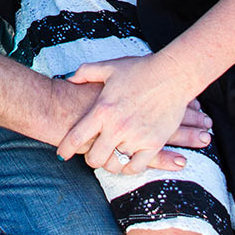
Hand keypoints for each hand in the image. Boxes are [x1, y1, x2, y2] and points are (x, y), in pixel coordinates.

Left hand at [49, 78, 192, 172]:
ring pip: (115, 164)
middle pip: (94, 158)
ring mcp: (136, 137)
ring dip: (110, 162)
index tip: (62, 154)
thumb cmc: (141, 69)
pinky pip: (136, 166)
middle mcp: (117, 127)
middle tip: (91, 155)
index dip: (66, 148)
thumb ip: (85, 72)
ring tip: (110, 157)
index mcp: (103, 109)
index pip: (77, 137)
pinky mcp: (154, 143)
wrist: (172, 74)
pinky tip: (127, 161)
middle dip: (90, 159)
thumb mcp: (109, 67)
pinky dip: (129, 167)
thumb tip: (69, 78)